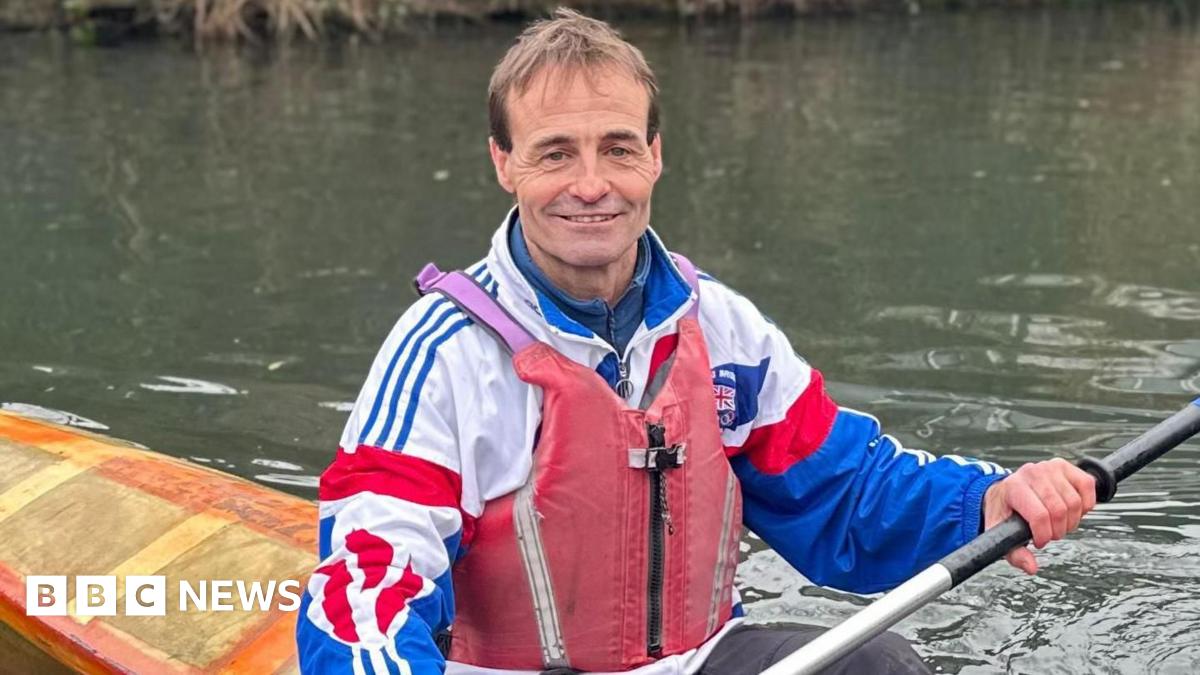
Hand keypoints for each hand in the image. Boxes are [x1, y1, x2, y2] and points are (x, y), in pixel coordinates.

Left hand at [982, 458, 1097, 574]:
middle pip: (1060, 510)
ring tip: (1059, 523)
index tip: (1040, 543)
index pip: (1039, 515)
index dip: (1044, 535)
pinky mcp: (1065, 466)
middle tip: (1051, 534)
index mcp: (1013, 488)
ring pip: (1075, 502)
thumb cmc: (1006, 512)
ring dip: (1071, 521)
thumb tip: (1031, 568)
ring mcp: (1050, 467)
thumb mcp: (1001, 533)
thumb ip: (1014, 553)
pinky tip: (1073, 511)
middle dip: (1058, 531)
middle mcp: (1032, 473)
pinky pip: (1087, 486)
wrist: (1006, 491)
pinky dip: (1086, 504)